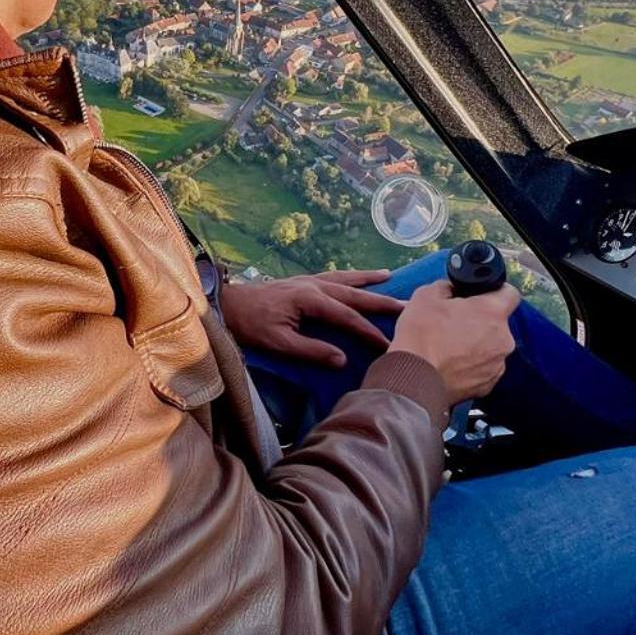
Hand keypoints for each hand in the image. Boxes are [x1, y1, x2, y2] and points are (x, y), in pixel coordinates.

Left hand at [220, 270, 405, 367]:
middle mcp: (313, 285)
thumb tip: (342, 359)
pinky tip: (358, 276)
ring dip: (369, 279)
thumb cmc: (251, 325)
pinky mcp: (302, 281)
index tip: (388, 343)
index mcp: (310, 299)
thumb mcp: (279, 343)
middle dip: (381, 301)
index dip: (368, 331)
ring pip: (346, 278)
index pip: (347, 317)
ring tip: (391, 277)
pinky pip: (334, 276)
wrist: (228, 304)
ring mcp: (308, 280)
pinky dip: (350, 275)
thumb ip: (311, 350)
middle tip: (407, 306)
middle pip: (354, 294)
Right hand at [387, 279, 517, 402]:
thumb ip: (446, 287)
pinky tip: (450, 364)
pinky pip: (483, 368)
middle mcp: (503, 339)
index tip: (482, 295)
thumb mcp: (426, 296)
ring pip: (491, 347)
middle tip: (454, 323)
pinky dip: (471, 365)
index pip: (510, 293)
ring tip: (449, 347)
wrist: (413, 380)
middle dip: (479, 321)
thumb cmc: (421, 337)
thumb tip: (450, 289)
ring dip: (475, 344)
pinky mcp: (488, 385)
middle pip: (497, 323)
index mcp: (492, 312)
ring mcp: (497, 364)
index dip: (495, 291)